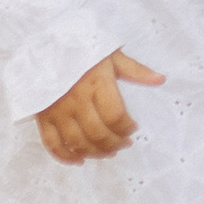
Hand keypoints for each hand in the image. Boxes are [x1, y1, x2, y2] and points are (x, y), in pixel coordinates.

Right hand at [37, 50, 163, 164]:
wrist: (42, 42)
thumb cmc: (80, 46)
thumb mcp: (110, 53)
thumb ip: (135, 70)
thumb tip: (161, 79)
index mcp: (96, 83)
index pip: (115, 116)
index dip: (127, 127)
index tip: (134, 128)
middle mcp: (76, 100)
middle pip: (98, 133)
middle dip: (115, 143)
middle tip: (124, 144)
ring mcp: (57, 110)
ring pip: (77, 142)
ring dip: (95, 152)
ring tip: (108, 152)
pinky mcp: (42, 116)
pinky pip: (52, 143)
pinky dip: (65, 157)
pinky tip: (79, 160)